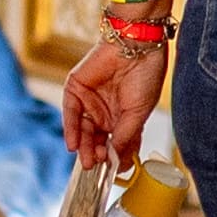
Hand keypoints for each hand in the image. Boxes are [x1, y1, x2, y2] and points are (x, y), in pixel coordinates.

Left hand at [61, 31, 169, 170]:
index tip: (112, 171)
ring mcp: (90, 100)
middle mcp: (106, 111)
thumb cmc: (146, 75)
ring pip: (83, 129)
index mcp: (123, 117)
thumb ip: (126, 136)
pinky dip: (71, 130)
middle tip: (95, 166)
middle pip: (97, 139)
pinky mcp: (76, 88)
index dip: (114, 157)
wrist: (137, 45)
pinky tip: (74, 145)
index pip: (115, 143)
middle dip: (96, 153)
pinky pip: (71, 113)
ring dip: (84, 146)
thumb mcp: (139, 112)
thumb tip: (116, 159)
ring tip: (87, 160)